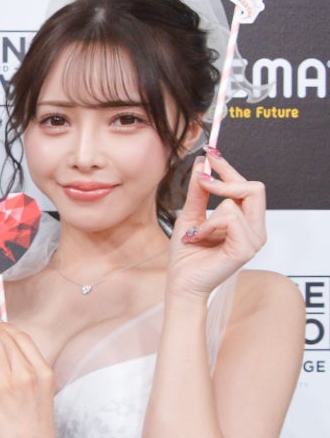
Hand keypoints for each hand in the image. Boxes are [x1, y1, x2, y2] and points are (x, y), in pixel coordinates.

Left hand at [169, 147, 267, 300]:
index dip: (229, 168)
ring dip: (208, 215)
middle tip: (202, 182)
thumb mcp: (190, 216)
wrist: (181, 283)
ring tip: (195, 234)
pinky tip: (198, 239)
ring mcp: (254, 240)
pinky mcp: (246, 249)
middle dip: (225, 181)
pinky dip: (208, 225)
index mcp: (247, 221)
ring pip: (237, 202)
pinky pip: (229, 218)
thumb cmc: (187, 255)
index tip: (211, 154)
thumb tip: (203, 163)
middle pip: (254, 188)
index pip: (248, 186)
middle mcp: (256, 229)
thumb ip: (199, 192)